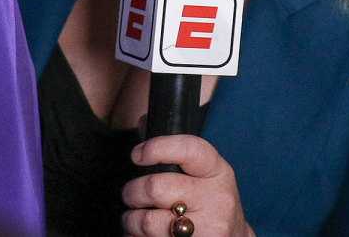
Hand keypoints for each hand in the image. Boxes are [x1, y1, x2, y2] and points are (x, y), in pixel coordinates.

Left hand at [122, 135, 255, 236]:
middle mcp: (216, 199)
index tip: (137, 154)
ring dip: (131, 220)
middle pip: (157, 187)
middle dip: (133, 191)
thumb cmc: (212, 202)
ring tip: (134, 219)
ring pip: (148, 221)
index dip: (157, 148)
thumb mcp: (205, 174)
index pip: (188, 149)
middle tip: (131, 195)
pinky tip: (143, 235)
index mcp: (217, 171)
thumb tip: (143, 122)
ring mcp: (208, 229)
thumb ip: (177, 153)